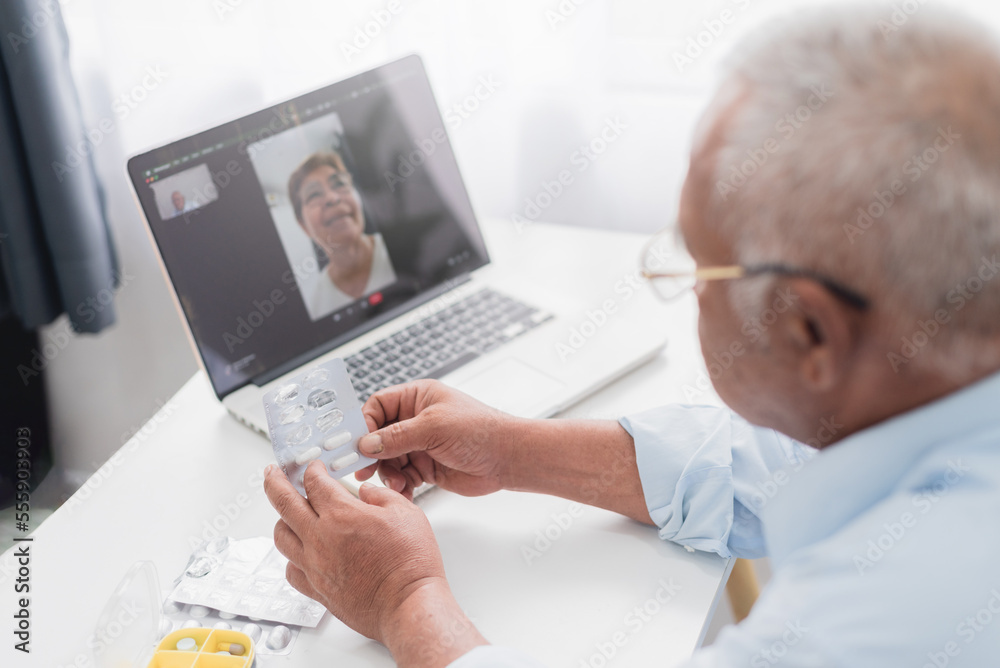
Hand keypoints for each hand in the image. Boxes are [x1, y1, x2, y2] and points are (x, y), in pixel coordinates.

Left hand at [263, 461, 446, 643]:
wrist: (408, 605)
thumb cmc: (411, 563)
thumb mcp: (406, 512)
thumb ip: (381, 496)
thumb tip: (366, 492)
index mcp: (342, 515)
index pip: (314, 482)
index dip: (312, 469)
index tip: (315, 466)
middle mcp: (321, 539)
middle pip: (283, 502)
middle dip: (275, 481)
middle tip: (272, 473)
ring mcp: (315, 566)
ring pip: (281, 536)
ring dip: (282, 518)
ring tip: (287, 512)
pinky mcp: (317, 590)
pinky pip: (291, 569)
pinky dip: (292, 556)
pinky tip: (301, 551)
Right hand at [354, 380, 516, 498]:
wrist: (508, 459)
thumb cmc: (481, 431)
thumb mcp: (434, 428)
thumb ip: (397, 436)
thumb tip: (366, 444)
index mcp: (417, 397)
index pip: (378, 406)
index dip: (364, 425)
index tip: (356, 445)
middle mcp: (416, 419)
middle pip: (378, 436)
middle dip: (372, 455)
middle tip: (363, 471)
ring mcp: (421, 444)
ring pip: (388, 460)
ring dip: (387, 474)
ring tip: (397, 484)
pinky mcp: (427, 467)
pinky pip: (402, 476)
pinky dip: (400, 486)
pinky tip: (404, 493)